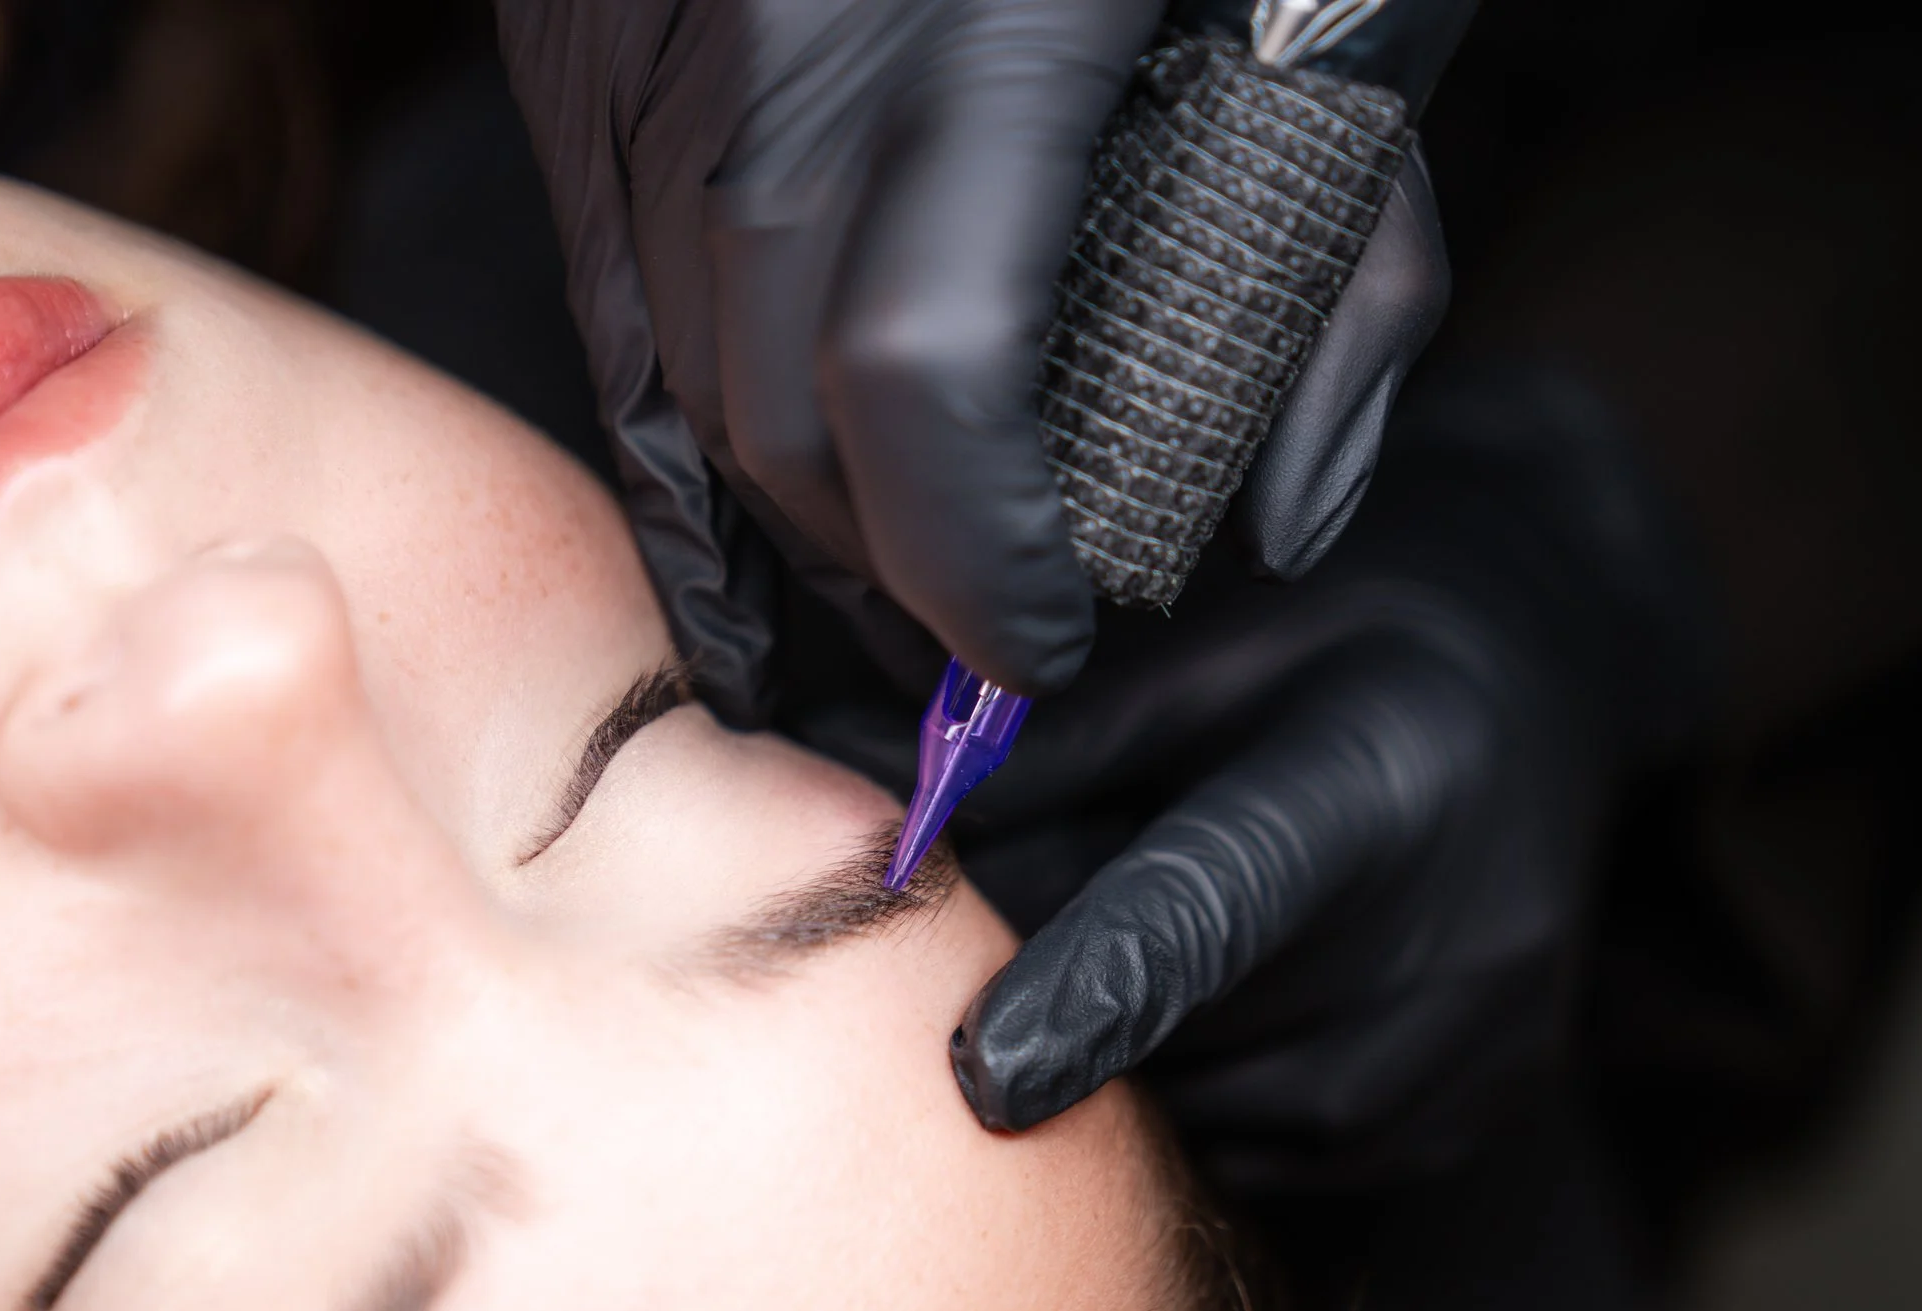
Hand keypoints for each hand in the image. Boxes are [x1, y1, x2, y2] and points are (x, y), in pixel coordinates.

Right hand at [497, 0, 1454, 723]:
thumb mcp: (1331, 14)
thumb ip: (1345, 269)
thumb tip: (1285, 516)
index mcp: (988, 21)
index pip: (928, 377)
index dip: (981, 555)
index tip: (1053, 636)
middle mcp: (782, 43)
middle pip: (783, 412)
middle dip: (883, 568)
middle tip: (975, 635)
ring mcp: (644, 43)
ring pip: (676, 371)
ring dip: (777, 519)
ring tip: (867, 601)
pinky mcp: (576, 43)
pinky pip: (605, 295)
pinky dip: (664, 436)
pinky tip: (717, 554)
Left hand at [799, 367, 1713, 1184]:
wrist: (1540, 687)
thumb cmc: (1336, 642)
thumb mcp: (1201, 650)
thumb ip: (1039, 746)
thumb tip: (857, 798)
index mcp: (1378, 781)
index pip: (1208, 913)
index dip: (1089, 997)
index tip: (983, 1074)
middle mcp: (1453, 943)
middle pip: (1179, 1025)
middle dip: (1063, 987)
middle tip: (1044, 898)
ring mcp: (1469, 1057)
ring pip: (1205, 1106)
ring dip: (1134, 1048)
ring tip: (1164, 925)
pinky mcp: (1459, 1126)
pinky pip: (1261, 1150)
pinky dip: (1206, 1088)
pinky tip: (1233, 993)